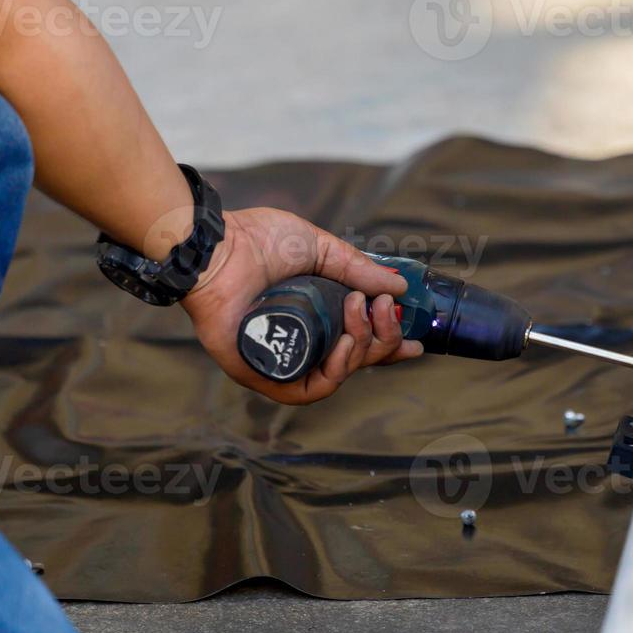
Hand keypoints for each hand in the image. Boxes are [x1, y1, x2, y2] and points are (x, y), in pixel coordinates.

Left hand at [180, 207, 423, 403]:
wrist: (216, 245)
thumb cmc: (258, 240)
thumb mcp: (320, 249)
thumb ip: (358, 268)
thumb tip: (399, 288)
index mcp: (313, 316)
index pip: (358, 343)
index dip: (388, 345)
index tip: (416, 341)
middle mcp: (298, 341)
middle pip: (356, 361)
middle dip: (383, 339)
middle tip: (384, 308)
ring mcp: (279, 359)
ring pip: (336, 376)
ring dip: (362, 350)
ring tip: (361, 314)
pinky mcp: (259, 372)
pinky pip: (304, 391)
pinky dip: (335, 373)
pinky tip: (346, 345)